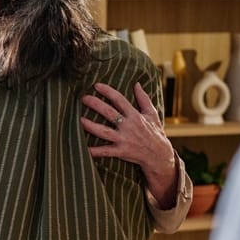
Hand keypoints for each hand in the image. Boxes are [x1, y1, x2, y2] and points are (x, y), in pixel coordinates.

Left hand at [81, 82, 177, 206]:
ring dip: (91, 126)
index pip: (119, 100)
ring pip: (104, 131)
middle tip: (83, 98)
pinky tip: (84, 149)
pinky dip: (95, 151)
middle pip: (109, 113)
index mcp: (135, 115)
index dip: (108, 91)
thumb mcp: (152, 114)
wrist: (159, 155)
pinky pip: (106, 151)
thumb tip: (137, 84)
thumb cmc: (155, 133)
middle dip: (96, 104)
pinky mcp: (121, 151)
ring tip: (80, 120)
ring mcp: (124, 139)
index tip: (96, 85)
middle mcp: (128, 126)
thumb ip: (144, 98)